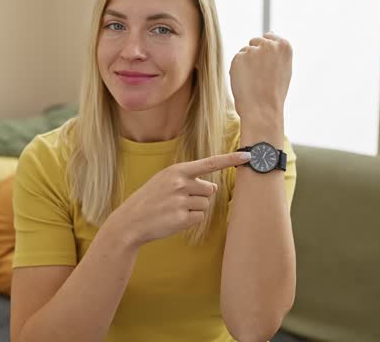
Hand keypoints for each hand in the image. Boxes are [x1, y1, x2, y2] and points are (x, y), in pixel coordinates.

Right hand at [108, 151, 251, 247]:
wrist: (130, 221)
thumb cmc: (150, 200)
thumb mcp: (164, 181)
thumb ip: (188, 179)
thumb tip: (213, 187)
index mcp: (177, 170)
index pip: (210, 163)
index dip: (231, 160)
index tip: (249, 156)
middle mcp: (181, 183)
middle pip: (210, 189)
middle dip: (200, 196)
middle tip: (178, 201)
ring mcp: (181, 200)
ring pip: (206, 204)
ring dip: (195, 209)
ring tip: (174, 210)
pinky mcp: (182, 218)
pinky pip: (200, 217)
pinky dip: (191, 220)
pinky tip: (174, 219)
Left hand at [229, 32, 292, 118]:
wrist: (263, 109)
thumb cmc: (274, 92)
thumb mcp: (283, 68)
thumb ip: (276, 50)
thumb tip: (269, 32)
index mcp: (284, 46)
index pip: (269, 36)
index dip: (266, 53)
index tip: (268, 67)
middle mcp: (270, 44)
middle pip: (255, 41)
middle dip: (254, 55)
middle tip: (260, 76)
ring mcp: (253, 50)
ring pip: (244, 51)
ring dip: (245, 63)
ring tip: (253, 81)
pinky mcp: (239, 57)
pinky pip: (235, 60)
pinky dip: (236, 70)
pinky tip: (245, 82)